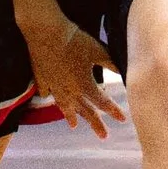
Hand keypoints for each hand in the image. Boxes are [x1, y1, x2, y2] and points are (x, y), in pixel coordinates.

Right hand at [26, 15, 120, 136]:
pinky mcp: (42, 77)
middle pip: (85, 110)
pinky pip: (46, 91)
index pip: (103, 102)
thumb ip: (111, 64)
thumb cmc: (75, 40)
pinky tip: (48, 98)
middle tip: (104, 136)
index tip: (123, 119)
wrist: (46, 32)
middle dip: (96, 123)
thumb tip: (126, 73)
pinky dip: (49, 96)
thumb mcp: (98, 51)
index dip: (114, 111)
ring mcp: (54, 85)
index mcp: (84, 85)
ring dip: (70, 116)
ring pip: (64, 105)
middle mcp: (69, 90)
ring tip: (75, 126)